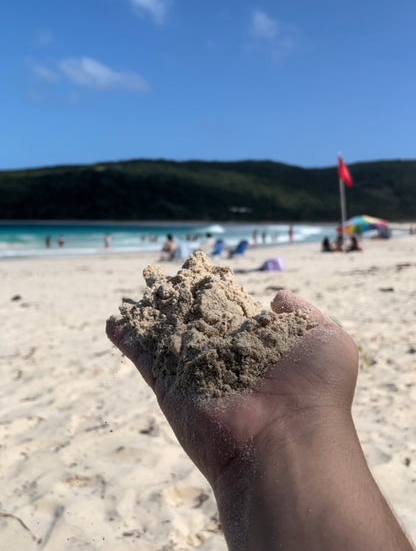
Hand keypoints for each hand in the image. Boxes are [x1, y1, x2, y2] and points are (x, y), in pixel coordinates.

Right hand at [106, 290, 357, 484]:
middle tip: (161, 278)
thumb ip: (303, 312)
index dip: (215, 290)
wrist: (286, 441)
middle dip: (178, 300)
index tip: (200, 271)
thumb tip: (276, 297)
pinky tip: (113, 321)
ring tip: (135, 296)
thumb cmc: (313, 388)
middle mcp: (224, 355)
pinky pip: (144, 357)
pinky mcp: (170, 386)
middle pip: (193, 319)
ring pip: (166, 335)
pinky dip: (127, 339)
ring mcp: (195, 371)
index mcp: (257, 342)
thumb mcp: (327, 338)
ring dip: (149, 315)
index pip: (230, 309)